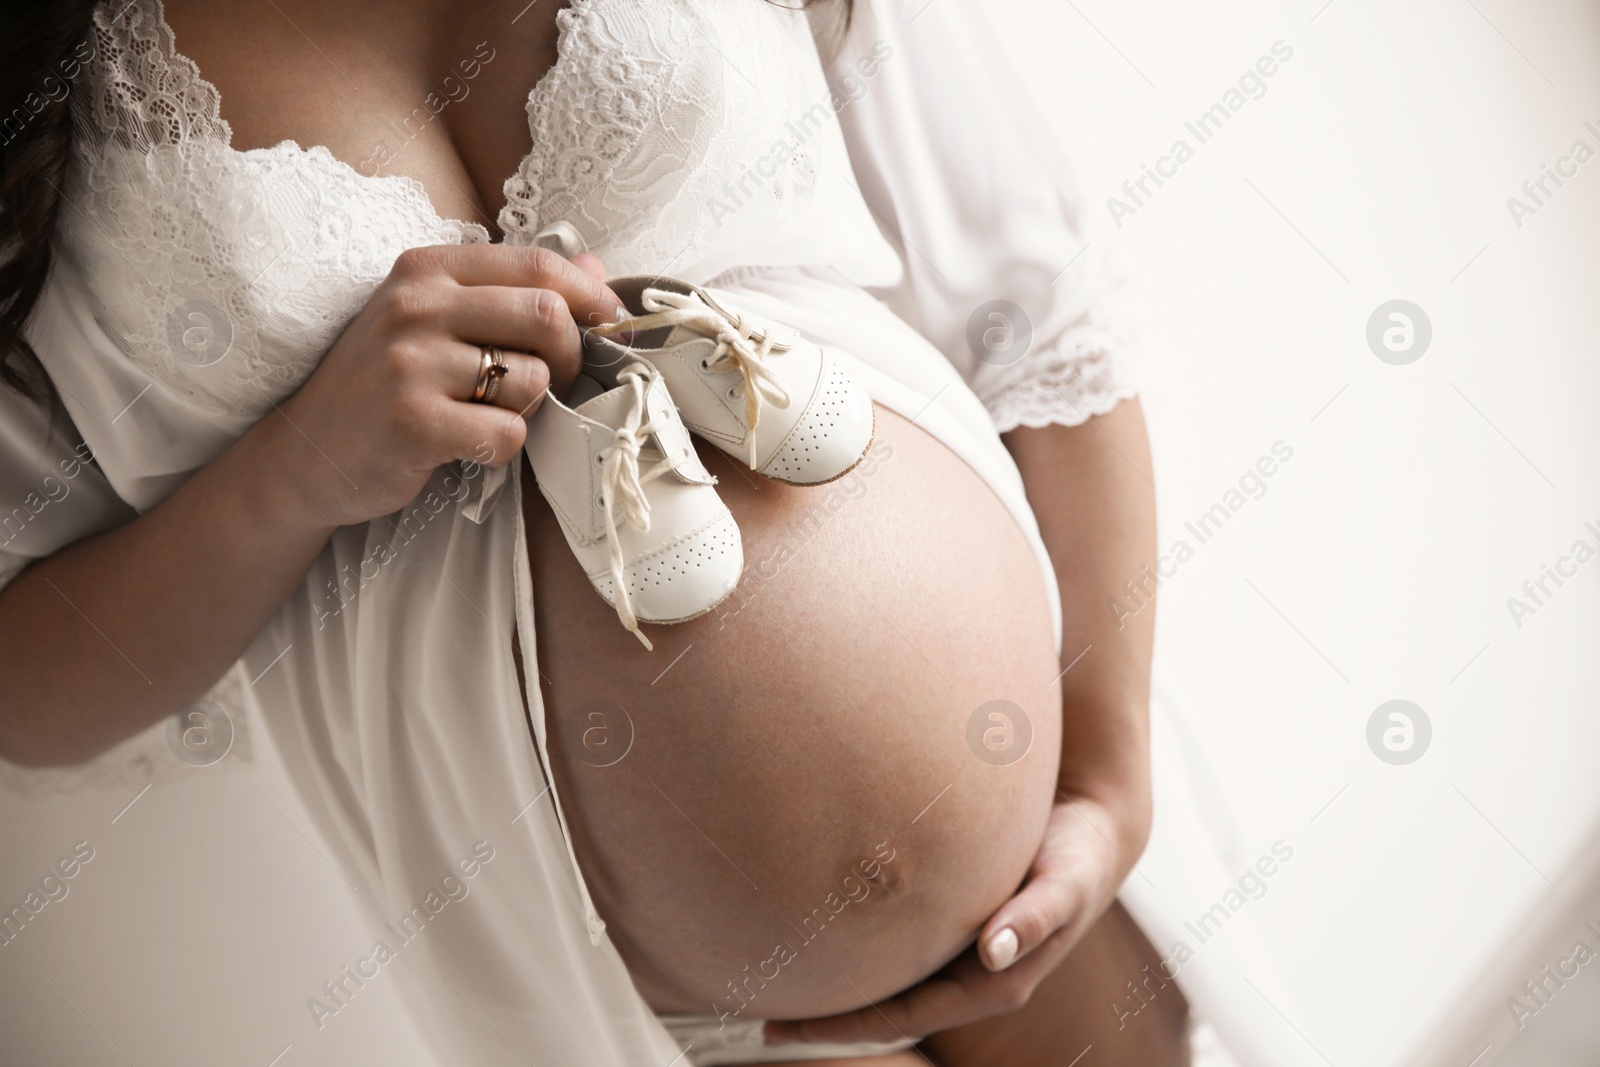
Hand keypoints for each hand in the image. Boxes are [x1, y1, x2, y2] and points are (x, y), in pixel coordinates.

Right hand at [269, 244, 620, 528]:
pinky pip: (507, 434)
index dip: (590, 296)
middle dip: (569, 355)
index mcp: (426, 270)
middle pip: (546, 316)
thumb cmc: (384, 384)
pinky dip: (502, 448)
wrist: (306, 452)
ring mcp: (411, 365)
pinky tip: (466, 445)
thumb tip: (595, 266)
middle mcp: (416, 307)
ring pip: (530, 381)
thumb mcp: (435, 319)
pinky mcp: (414, 424)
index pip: (536, 264)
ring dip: (527, 408)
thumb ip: (512, 289)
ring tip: (486, 414)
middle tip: (552, 381)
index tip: (610, 322)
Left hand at [763, 790, 1147, 1046]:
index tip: (793, 1025)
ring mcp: (961, 955)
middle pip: (889, 1012)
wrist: (1091, 827)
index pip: (907, 1017)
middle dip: (831, 1019)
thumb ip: (1036, 915)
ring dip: (840, 990)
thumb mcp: (1066, 881)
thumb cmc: (1078, 854)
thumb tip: (995, 950)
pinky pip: (898, 952)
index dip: (850, 1026)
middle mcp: (973, 977)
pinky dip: (859, 953)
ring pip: (890, 985)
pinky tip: (820, 937)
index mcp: (996, 983)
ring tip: (778, 983)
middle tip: (762, 1016)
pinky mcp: (953, 927)